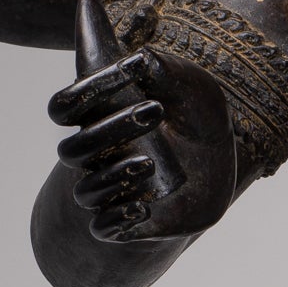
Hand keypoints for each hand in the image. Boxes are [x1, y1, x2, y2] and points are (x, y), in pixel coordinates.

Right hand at [48, 0, 234, 241]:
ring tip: (150, 163)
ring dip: (114, 176)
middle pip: (72, 151)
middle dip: (109, 130)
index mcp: (100, 119)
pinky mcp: (126, 221)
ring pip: (86, 191)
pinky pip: (102, 228)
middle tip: (154, 110)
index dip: (81, 92)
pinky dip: (116, 220)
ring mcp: (109, 190)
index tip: (126, 71)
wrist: (224, 170)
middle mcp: (97, 156)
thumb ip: (165, 69)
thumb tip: (139, 58)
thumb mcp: (192, 89)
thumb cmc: (198, 120)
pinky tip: (141, 209)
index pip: (63, 108)